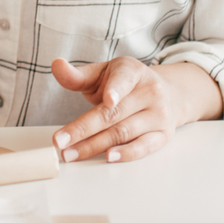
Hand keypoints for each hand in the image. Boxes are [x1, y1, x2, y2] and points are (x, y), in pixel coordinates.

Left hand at [49, 57, 216, 163]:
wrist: (167, 92)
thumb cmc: (124, 83)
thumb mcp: (102, 73)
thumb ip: (78, 75)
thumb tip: (56, 65)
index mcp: (132, 71)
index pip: (123, 80)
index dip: (115, 90)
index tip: (107, 100)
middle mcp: (150, 92)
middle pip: (114, 114)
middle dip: (84, 129)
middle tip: (60, 141)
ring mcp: (158, 114)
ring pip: (123, 132)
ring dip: (95, 146)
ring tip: (71, 153)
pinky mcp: (163, 135)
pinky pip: (144, 147)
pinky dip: (126, 154)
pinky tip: (108, 157)